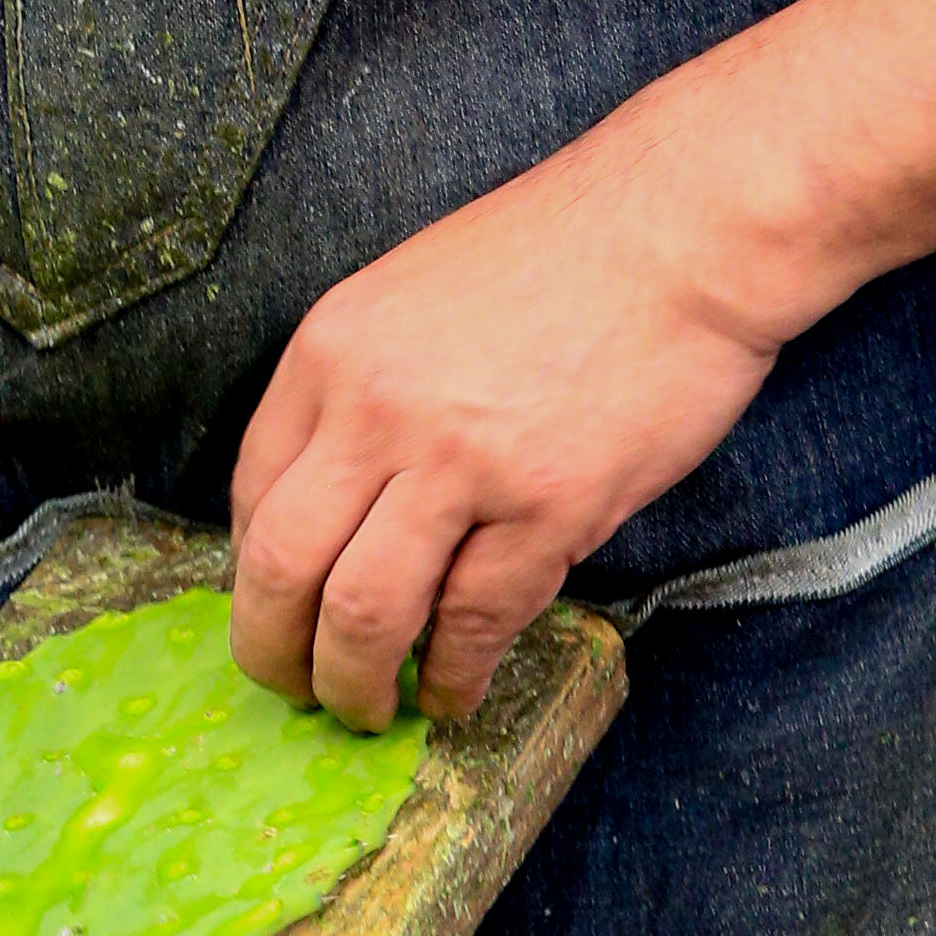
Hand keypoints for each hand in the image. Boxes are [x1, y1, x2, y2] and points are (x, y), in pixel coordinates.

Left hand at [229, 102, 785, 726]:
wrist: (683, 226)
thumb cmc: (563, 253)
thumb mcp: (415, 294)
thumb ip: (367, 389)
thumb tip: (341, 499)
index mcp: (332, 351)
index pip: (253, 495)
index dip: (256, 575)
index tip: (276, 611)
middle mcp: (376, 409)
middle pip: (284, 569)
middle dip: (276, 652)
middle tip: (297, 692)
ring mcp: (460, 462)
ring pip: (365, 613)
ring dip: (356, 683)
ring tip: (369, 710)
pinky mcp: (548, 505)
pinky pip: (476, 620)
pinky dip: (456, 672)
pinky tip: (457, 690)